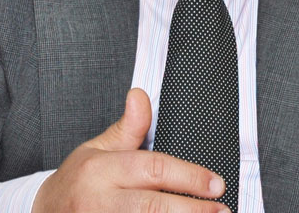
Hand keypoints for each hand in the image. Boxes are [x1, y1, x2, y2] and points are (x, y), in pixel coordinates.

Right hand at [33, 88, 229, 212]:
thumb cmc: (77, 181)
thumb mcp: (97, 149)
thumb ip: (126, 128)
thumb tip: (141, 96)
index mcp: (100, 170)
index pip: (151, 169)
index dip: (188, 176)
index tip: (215, 183)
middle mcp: (99, 200)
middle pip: (152, 206)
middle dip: (191, 210)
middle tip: (220, 210)